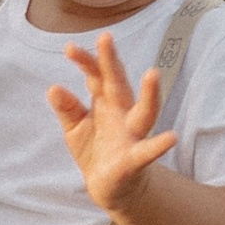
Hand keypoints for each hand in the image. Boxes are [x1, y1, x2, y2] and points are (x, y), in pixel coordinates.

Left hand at [48, 36, 176, 223]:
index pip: (95, 76)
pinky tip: (170, 138)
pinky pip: (147, 151)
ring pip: (144, 111)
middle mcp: (122, 113)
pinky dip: (158, 145)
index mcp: (105, 102)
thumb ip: (68, 109)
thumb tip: (54, 89)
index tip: (69, 48)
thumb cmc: (95, 150)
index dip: (85, 61)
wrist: (109, 187)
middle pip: (117, 84)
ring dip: (149, 94)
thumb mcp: (75, 128)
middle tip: (105, 38)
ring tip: (152, 74)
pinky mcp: (135, 159)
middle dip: (111, 62)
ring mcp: (131, 134)